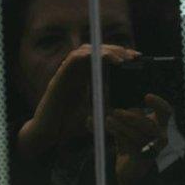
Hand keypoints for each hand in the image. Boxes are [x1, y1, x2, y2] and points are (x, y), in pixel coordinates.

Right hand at [17, 43, 139, 159]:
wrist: (47, 135)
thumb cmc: (69, 126)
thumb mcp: (96, 113)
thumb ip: (108, 105)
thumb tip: (130, 105)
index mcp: (85, 77)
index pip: (103, 58)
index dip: (120, 54)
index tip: (137, 57)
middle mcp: (75, 72)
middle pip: (96, 50)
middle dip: (116, 49)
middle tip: (133, 56)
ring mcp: (67, 72)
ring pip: (86, 50)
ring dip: (106, 51)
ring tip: (122, 59)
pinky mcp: (60, 76)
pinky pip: (74, 59)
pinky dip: (91, 56)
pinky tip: (106, 60)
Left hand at [107, 93, 172, 184]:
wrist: (129, 170)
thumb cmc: (127, 144)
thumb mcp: (120, 127)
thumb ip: (110, 118)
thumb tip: (92, 111)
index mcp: (159, 125)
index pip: (166, 111)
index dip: (159, 104)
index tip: (146, 97)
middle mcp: (159, 137)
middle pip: (149, 125)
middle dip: (132, 118)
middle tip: (116, 112)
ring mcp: (152, 149)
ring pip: (137, 135)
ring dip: (120, 126)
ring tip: (107, 120)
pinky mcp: (142, 159)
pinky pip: (130, 145)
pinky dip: (116, 134)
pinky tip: (105, 128)